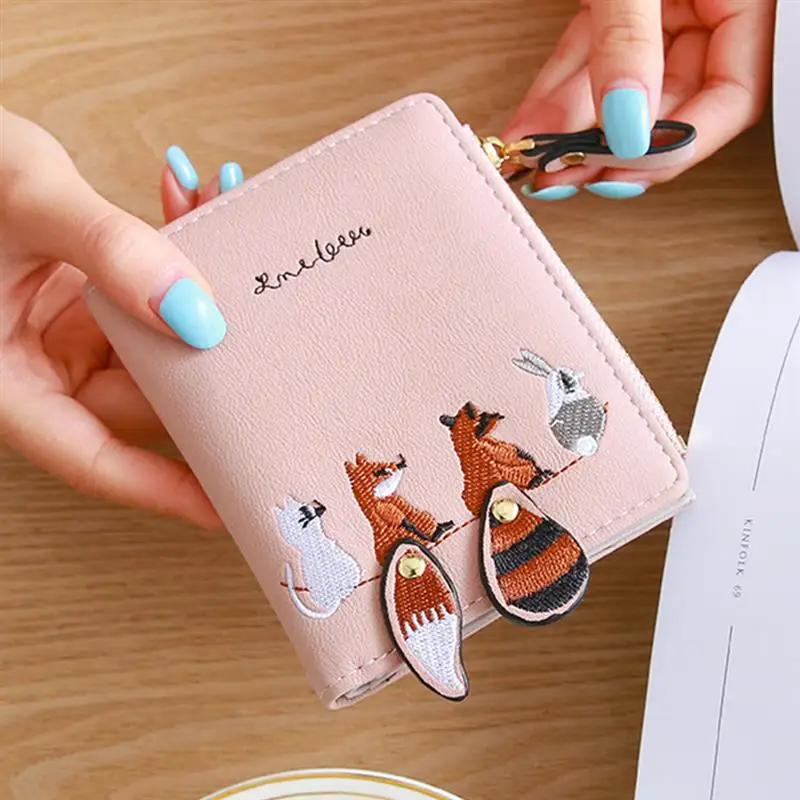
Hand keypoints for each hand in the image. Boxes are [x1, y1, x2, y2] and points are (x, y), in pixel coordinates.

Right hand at [0, 108, 242, 526]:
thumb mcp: (24, 202)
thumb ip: (111, 252)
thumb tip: (199, 316)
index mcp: (7, 383)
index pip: (96, 458)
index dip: (166, 488)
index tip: (230, 504)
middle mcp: (42, 365)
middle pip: (146, 396)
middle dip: (209, 358)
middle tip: (276, 342)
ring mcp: (68, 332)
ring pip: (160, 342)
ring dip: (199, 289)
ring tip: (231, 228)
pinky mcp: (86, 297)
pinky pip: (149, 296)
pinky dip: (174, 256)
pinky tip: (196, 204)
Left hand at [504, 0, 775, 199]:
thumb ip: (631, 40)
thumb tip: (623, 123)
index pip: (731, 101)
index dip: (674, 147)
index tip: (619, 170)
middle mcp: (705, 10)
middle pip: (668, 105)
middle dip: (607, 147)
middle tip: (562, 174)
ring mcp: (663, 10)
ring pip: (620, 91)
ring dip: (571, 129)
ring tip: (532, 159)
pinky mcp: (620, 8)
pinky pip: (592, 60)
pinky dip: (558, 94)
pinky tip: (529, 126)